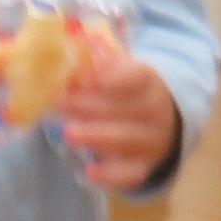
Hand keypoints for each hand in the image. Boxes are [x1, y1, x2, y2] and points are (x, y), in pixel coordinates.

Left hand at [59, 45, 181, 192]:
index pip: (136, 77)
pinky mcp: (142, 166)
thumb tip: (60, 44)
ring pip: (125, 140)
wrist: (161, 121)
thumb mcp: (115, 71)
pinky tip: (89, 172)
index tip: (86, 77)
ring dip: (96, 136)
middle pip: (126, 109)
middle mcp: (154, 111)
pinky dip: (111, 176)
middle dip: (90, 106)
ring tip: (68, 133)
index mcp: (147, 81)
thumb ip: (91, 62)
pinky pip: (130, 174)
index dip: (113, 77)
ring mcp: (150, 141)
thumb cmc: (124, 92)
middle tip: (59, 103)